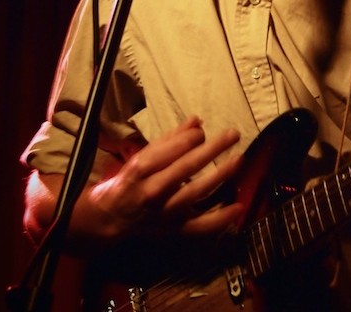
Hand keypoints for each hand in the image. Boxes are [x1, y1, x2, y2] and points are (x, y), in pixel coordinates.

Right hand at [88, 116, 242, 239]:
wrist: (110, 218)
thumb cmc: (130, 180)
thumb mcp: (143, 155)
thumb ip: (171, 139)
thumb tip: (197, 121)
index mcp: (141, 170)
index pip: (170, 151)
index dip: (190, 139)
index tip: (202, 131)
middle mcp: (152, 191)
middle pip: (186, 168)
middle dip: (212, 149)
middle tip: (233, 133)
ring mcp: (165, 213)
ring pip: (195, 193)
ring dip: (220, 175)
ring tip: (239, 159)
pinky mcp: (174, 230)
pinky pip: (199, 227)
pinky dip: (219, 220)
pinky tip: (238, 207)